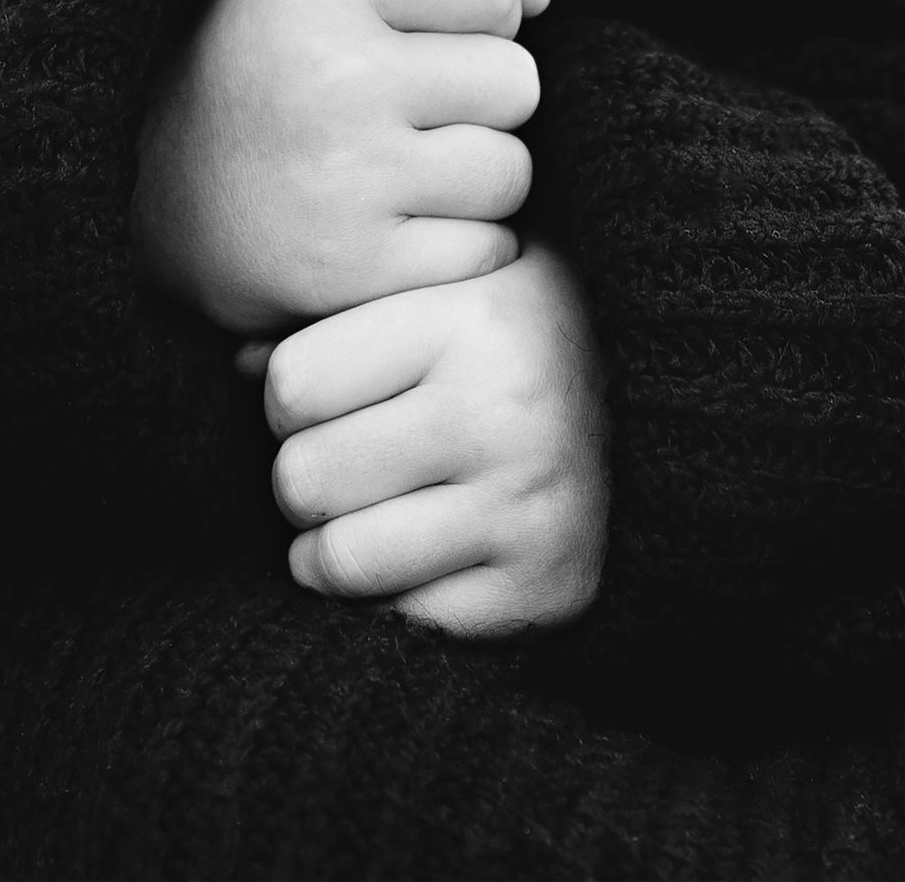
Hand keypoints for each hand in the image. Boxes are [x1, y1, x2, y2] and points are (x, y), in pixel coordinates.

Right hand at [132, 0, 548, 332]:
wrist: (148, 201)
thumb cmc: (260, 62)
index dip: (472, 8)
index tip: (422, 28)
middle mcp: (334, 77)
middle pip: (516, 80)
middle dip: (481, 94)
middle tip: (417, 105)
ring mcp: (348, 184)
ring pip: (510, 169)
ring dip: (476, 172)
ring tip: (408, 164)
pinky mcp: (357, 274)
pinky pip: (485, 249)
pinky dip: (458, 243)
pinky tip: (401, 224)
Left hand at [265, 242, 608, 635]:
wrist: (669, 401)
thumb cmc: (514, 331)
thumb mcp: (439, 282)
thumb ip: (340, 310)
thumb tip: (236, 367)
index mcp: (472, 317)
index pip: (288, 385)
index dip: (292, 394)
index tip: (336, 390)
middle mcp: (506, 411)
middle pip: (300, 478)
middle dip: (309, 474)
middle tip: (354, 457)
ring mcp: (527, 510)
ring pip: (336, 561)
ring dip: (332, 548)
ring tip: (373, 510)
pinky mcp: (540, 593)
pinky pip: (398, 622)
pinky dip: (390, 599)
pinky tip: (423, 554)